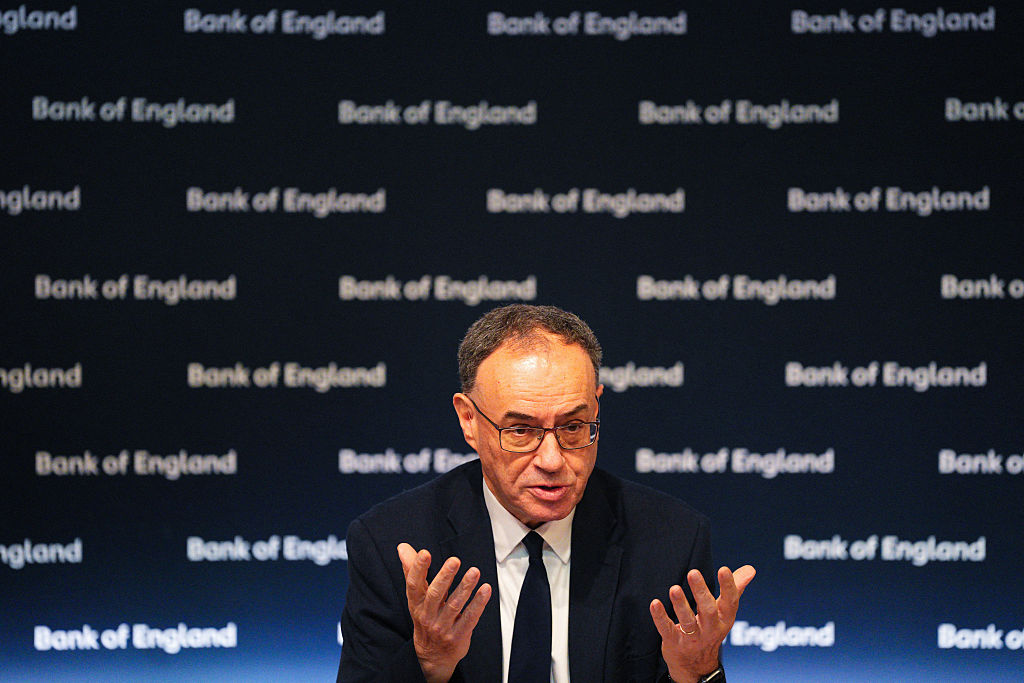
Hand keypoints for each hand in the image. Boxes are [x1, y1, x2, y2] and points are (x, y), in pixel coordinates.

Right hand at [397, 543, 491, 682]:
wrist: (432, 657)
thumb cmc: (425, 618)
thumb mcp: (416, 598)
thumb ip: (412, 571)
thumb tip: (403, 548)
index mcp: (416, 604)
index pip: (414, 585)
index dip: (418, 569)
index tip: (424, 553)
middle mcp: (428, 616)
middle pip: (435, 595)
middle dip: (445, 577)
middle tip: (454, 560)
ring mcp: (443, 627)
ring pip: (455, 605)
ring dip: (465, 587)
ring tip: (474, 572)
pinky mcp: (459, 635)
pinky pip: (470, 618)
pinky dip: (478, 603)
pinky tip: (485, 589)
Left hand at [649, 565, 755, 682]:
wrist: (696, 666)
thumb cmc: (710, 630)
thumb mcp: (724, 613)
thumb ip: (735, 589)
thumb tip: (750, 569)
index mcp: (724, 619)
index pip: (730, 603)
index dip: (728, 587)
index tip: (724, 569)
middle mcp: (710, 630)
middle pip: (708, 610)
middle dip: (700, 592)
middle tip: (693, 572)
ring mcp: (692, 638)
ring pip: (687, 622)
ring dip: (680, 605)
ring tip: (674, 588)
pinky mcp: (674, 643)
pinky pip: (667, 629)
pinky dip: (660, 617)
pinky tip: (655, 603)